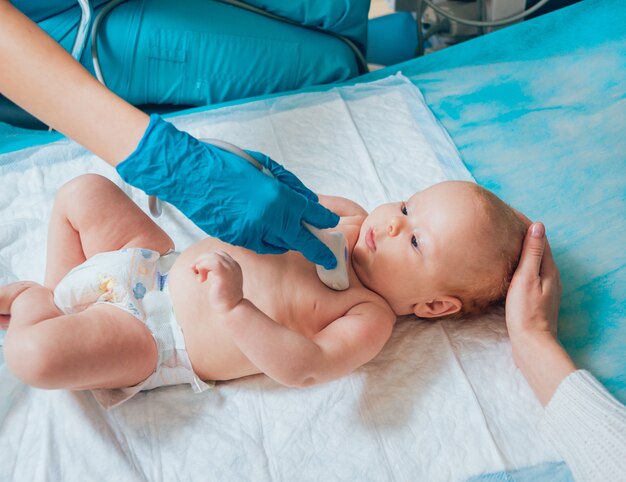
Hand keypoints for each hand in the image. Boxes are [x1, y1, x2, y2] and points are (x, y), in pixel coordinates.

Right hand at [116, 116, 339, 268]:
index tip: (331, 224)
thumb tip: (307, 199)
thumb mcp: (263, 165)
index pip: (311, 213)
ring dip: (288, 241)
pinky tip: (266, 229)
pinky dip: (267, 240)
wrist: (187, 174)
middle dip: (318, 250)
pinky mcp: (235, 240)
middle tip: (329, 258)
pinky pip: (259, 245)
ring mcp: (250, 233)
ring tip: (290, 232)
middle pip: (301, 240)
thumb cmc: (224, 163)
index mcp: (277, 197)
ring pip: (280, 246)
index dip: (324, 220)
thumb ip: (289, 184)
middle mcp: (267, 219)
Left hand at [192, 251, 243, 312]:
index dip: (207, 259)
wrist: (231, 308)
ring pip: (211, 256)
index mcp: (234, 266)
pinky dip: (202, 267)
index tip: (199, 270)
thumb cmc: (225, 298)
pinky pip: (211, 262)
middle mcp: (233, 264)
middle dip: (201, 261)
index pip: (219, 254)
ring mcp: (230, 268)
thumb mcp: (221, 281)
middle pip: (213, 254)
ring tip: (199, 277)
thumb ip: (216, 272)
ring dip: (201, 265)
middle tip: (195, 271)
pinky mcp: (224, 273)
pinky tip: (201, 279)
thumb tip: (200, 266)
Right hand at [505, 222, 561, 341]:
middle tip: (502, 225)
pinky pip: (528, 274)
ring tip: (502, 242)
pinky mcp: (536, 298)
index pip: (539, 238)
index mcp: (549, 269)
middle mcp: (550, 276)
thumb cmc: (526, 311)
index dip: (526, 224)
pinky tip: (507, 268)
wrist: (531, 344)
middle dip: (522, 235)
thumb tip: (537, 225)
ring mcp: (544, 288)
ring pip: (533, 262)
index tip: (508, 213)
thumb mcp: (527, 278)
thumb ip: (532, 253)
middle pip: (537, 249)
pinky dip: (518, 265)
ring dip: (520, 251)